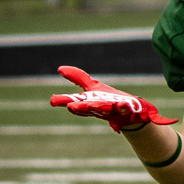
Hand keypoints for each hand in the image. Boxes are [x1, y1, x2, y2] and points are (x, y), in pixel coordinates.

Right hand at [50, 66, 178, 132]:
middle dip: (82, 107)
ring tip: (94, 105)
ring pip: (106, 110)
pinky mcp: (128, 110)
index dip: (65, 102)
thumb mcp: (92, 88)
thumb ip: (78, 78)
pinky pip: (126, 109)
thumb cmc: (108, 101)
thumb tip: (60, 69)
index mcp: (90, 103)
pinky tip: (123, 104)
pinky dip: (124, 107)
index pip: (76, 103)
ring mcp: (114, 110)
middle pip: (90, 108)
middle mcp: (100, 109)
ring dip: (101, 108)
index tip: (52, 101)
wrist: (130, 114)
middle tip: (71, 107)